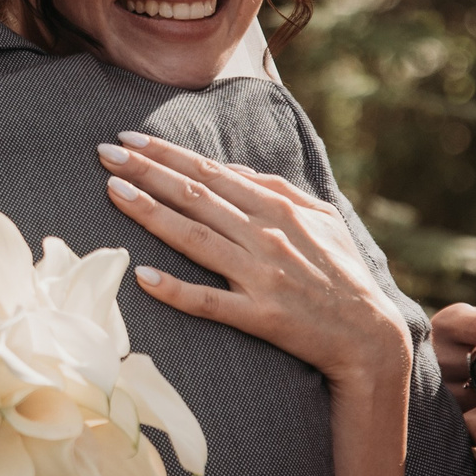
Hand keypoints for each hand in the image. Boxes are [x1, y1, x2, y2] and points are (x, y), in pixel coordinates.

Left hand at [98, 130, 409, 391]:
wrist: (371, 337)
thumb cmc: (343, 274)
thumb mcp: (321, 218)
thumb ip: (278, 190)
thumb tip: (233, 170)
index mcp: (278, 209)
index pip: (210, 173)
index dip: (167, 155)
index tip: (130, 138)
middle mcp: (266, 236)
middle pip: (194, 197)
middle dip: (146, 171)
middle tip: (105, 152)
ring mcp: (260, 276)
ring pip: (194, 238)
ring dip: (150, 213)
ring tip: (113, 191)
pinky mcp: (260, 316)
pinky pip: (209, 302)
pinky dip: (175, 289)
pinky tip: (143, 277)